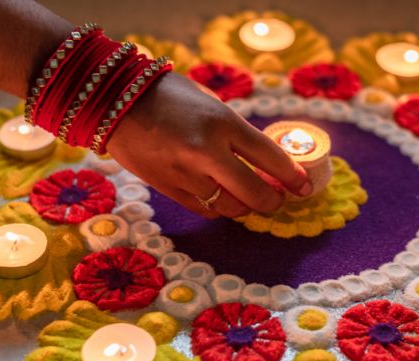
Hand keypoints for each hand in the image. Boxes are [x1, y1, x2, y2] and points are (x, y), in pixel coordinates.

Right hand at [107, 73, 312, 217]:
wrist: (114, 101)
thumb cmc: (168, 94)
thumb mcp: (210, 102)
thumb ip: (235, 131)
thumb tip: (261, 159)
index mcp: (222, 122)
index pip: (269, 157)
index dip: (292, 176)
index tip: (304, 186)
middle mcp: (207, 152)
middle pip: (255, 193)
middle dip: (274, 201)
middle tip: (280, 199)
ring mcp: (186, 174)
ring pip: (231, 207)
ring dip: (246, 206)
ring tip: (251, 197)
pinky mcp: (169, 189)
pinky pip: (205, 209)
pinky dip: (220, 207)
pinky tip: (223, 197)